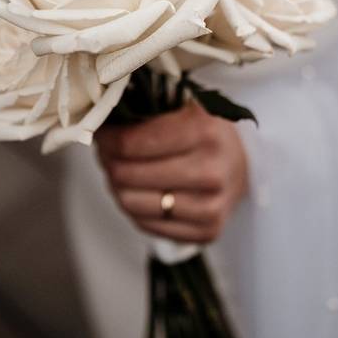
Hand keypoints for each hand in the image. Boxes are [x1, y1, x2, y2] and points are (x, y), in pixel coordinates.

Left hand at [96, 103, 248, 243]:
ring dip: (116, 185)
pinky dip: (133, 207)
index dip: (107, 139)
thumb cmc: (204, 131)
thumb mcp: (182, 106)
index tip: (102, 133)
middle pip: (126, 174)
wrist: (240, 164)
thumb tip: (97, 119)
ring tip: (120, 171)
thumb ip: (144, 109)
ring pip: (130, 203)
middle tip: (107, 152)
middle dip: (108, 161)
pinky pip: (145, 225)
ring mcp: (210, 207)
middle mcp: (210, 172)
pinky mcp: (207, 232)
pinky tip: (138, 191)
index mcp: (203, 131)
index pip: (130, 144)